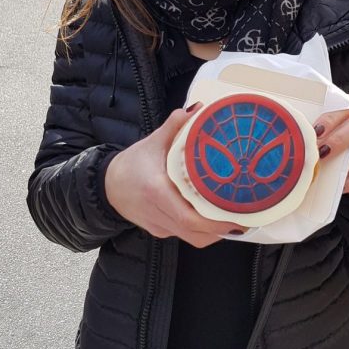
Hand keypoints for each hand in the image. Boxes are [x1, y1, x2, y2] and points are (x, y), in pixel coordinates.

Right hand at [105, 105, 245, 247]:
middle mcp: (158, 214)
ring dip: (212, 233)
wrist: (107, 185)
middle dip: (221, 230)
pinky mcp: (159, 231)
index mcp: (157, 192)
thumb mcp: (152, 142)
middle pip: (195, 234)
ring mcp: (159, 226)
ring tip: (230, 219)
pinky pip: (184, 235)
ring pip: (192, 239)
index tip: (235, 218)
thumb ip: (175, 126)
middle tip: (242, 218)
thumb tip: (198, 109)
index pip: (189, 218)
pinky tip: (210, 217)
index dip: (214, 223)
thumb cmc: (130, 165)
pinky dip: (199, 230)